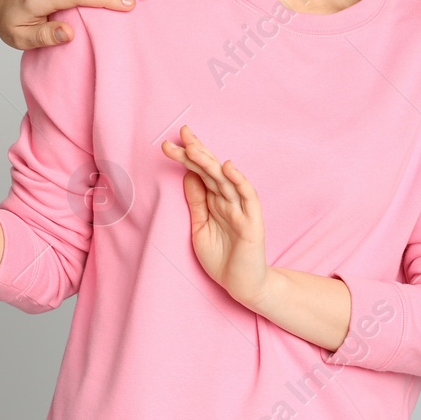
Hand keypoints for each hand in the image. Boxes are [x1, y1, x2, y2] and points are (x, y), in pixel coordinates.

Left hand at [161, 125, 270, 307]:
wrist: (242, 285)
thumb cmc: (222, 258)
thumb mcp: (200, 227)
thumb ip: (196, 202)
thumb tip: (187, 175)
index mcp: (214, 201)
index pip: (199, 173)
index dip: (186, 158)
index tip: (168, 144)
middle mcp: (228, 200)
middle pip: (211, 170)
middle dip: (196, 152)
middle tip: (180, 134)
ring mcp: (241, 209)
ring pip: (225, 180)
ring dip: (210, 162)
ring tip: (194, 147)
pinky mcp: (252, 222)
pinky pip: (247, 197)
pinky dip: (239, 181)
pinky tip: (227, 167)